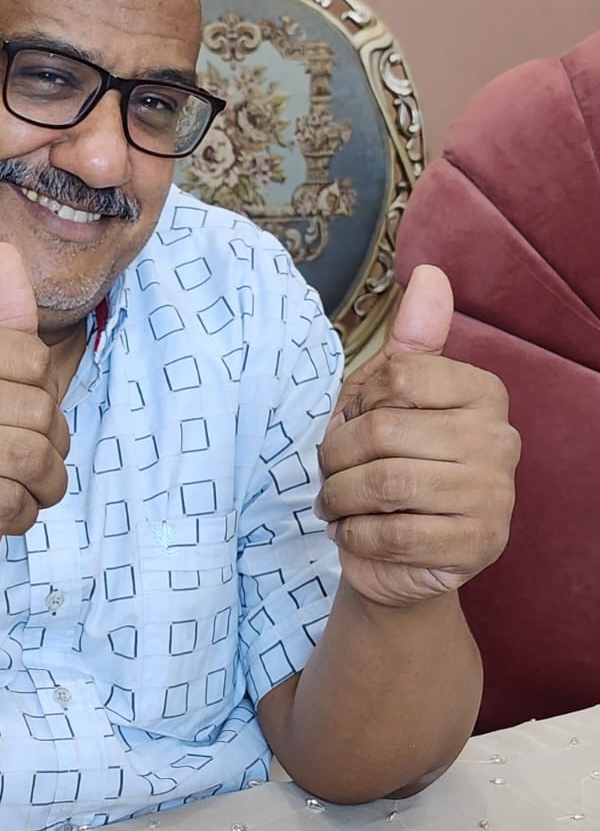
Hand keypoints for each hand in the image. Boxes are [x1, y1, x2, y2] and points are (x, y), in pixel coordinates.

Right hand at [0, 243, 69, 612]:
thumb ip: (4, 323)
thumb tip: (2, 249)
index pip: (34, 360)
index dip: (44, 402)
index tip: (10, 423)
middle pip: (37, 412)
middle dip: (47, 453)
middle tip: (13, 468)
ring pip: (27, 459)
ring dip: (37, 489)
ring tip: (9, 493)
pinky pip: (7, 503)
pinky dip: (16, 520)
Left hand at [315, 265, 518, 608]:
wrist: (398, 557)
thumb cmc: (389, 465)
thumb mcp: (390, 397)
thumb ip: (412, 339)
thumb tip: (431, 274)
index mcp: (483, 392)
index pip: (396, 376)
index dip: (355, 407)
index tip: (353, 427)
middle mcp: (500, 439)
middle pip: (381, 432)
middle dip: (335, 459)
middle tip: (329, 476)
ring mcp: (496, 495)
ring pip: (384, 484)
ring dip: (340, 499)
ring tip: (336, 505)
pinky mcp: (479, 545)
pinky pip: (394, 534)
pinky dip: (356, 535)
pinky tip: (355, 533)